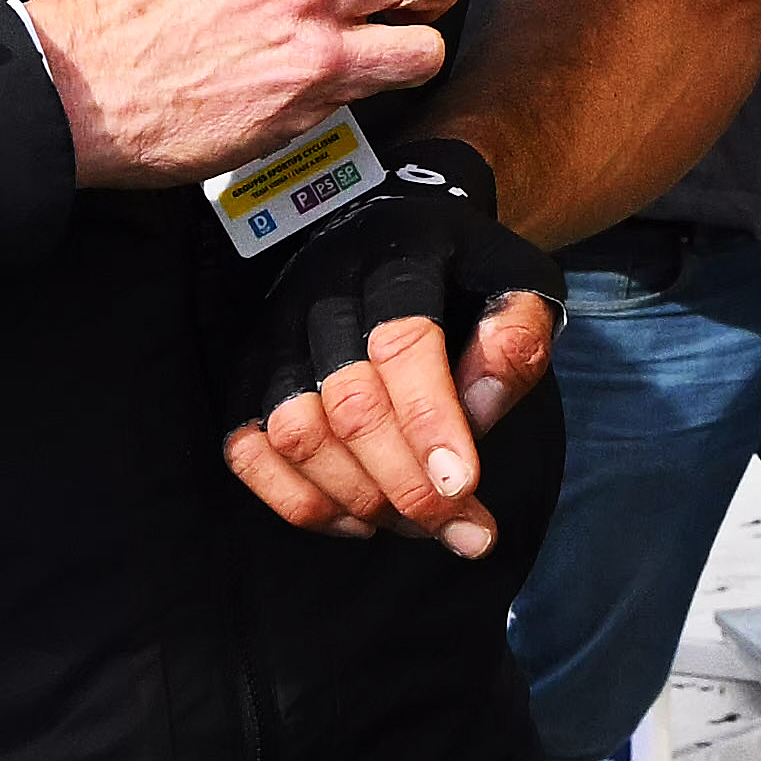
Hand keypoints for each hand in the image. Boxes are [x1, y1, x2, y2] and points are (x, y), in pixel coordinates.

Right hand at [220, 140, 561, 555]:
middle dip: (406, 483)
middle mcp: (322, 290)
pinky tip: (358, 519)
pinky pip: (247, 451)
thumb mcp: (514, 277)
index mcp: (397, 255)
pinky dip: (301, 501)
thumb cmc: (460, 270)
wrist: (388, 231)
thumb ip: (515, 338)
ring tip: (418, 523)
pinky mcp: (245, 374)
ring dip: (359, 497)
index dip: (430, 421)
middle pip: (349, 400)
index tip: (462, 487)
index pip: (402, 342)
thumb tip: (479, 415)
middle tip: (460, 529)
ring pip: (295, 431)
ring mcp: (273, 333)